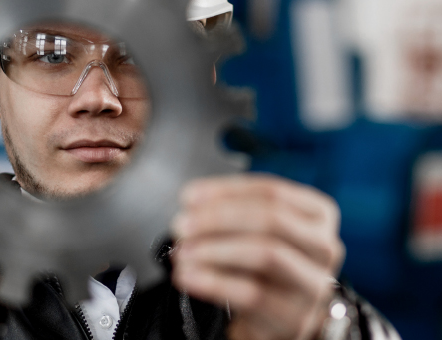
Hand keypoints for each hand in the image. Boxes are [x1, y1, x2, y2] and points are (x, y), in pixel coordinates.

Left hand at [171, 174, 344, 339]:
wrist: (285, 311)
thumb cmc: (269, 260)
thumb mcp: (261, 228)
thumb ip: (234, 207)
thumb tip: (192, 199)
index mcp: (317, 212)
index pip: (271, 190)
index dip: (226, 191)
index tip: (189, 196)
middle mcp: (323, 244)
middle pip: (271, 219)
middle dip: (219, 218)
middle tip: (182, 224)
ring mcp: (313, 282)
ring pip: (264, 253)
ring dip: (214, 249)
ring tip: (182, 251)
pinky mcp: (294, 316)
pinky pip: (250, 293)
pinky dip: (212, 282)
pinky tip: (188, 276)